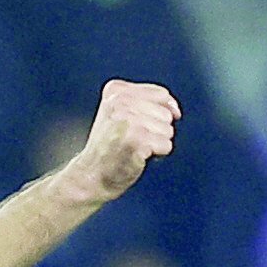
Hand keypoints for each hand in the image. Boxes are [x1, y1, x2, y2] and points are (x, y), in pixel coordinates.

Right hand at [64, 81, 180, 203]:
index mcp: (116, 90)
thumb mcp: (121, 113)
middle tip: (131, 140)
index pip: (161, 94)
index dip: (161, 113)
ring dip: (155, 143)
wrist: (90, 176)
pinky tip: (137, 156)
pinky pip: (166, 145)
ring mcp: (128, 120)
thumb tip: (176, 111)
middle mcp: (120, 101)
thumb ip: (149, 103)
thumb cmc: (109, 148)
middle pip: (166, 114)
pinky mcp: (136, 139)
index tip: (141, 126)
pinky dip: (156, 155)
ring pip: (168, 130)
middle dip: (156, 130)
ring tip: (134, 148)